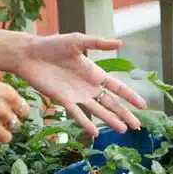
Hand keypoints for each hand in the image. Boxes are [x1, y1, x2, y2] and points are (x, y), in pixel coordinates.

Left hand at [14, 32, 147, 137]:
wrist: (29, 54)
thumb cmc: (53, 45)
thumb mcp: (78, 40)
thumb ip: (99, 43)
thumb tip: (120, 43)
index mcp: (94, 73)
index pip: (117, 87)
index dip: (130, 96)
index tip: (143, 106)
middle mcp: (88, 86)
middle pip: (111, 103)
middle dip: (125, 114)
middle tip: (138, 126)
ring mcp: (76, 95)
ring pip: (98, 111)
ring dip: (110, 120)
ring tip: (123, 130)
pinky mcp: (63, 100)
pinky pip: (77, 114)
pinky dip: (86, 123)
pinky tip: (96, 132)